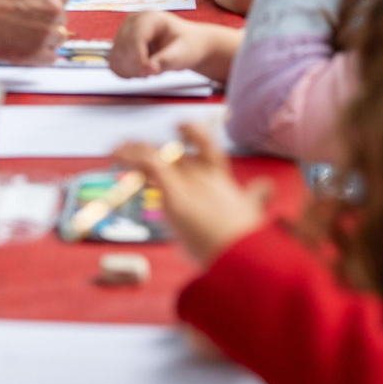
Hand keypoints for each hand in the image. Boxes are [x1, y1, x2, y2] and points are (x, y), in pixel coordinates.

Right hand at [0, 0, 67, 60]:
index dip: (49, 5)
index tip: (40, 11)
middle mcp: (55, 5)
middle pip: (61, 18)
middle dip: (46, 22)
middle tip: (26, 25)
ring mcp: (49, 30)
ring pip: (58, 38)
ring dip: (44, 40)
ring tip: (21, 37)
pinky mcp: (38, 51)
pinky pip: (50, 58)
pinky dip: (38, 56)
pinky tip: (22, 49)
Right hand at [109, 13, 239, 81]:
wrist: (187, 46)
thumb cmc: (188, 45)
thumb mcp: (183, 53)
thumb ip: (167, 60)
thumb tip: (151, 68)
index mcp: (150, 17)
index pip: (134, 38)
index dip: (139, 59)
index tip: (151, 73)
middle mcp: (133, 21)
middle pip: (122, 47)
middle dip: (135, 66)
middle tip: (153, 73)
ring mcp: (124, 32)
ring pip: (115, 56)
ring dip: (130, 69)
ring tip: (148, 71)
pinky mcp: (120, 44)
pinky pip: (113, 61)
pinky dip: (124, 71)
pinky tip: (140, 71)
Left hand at [115, 124, 267, 263]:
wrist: (246, 258)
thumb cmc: (249, 245)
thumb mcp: (253, 219)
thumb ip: (256, 199)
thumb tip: (267, 187)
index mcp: (223, 184)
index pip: (209, 150)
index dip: (194, 134)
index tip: (181, 125)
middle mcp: (206, 178)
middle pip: (174, 154)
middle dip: (151, 151)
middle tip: (132, 151)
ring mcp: (191, 184)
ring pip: (158, 154)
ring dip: (133, 150)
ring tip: (115, 151)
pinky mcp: (176, 194)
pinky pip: (149, 164)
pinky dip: (130, 157)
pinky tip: (115, 156)